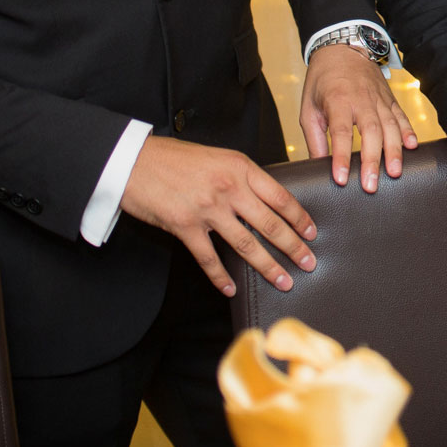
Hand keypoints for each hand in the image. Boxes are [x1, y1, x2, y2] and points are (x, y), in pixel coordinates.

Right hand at [119, 136, 315, 296]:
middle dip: (293, 247)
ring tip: (283, 281)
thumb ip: (242, 177)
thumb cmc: (176, 158)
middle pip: (270, 224)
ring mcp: (207, 209)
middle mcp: (229, 188)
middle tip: (309, 263)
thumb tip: (265, 199)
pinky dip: (221, 276)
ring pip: (246, 244)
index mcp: (240, 168)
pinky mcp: (185, 226)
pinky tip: (231, 288)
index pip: (280, 197)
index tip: (312, 233)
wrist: (135, 161)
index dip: (299, 218)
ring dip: (267, 266)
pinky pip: (208, 258)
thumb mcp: (218, 158)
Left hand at [302, 44, 417, 191]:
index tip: (341, 179)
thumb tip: (318, 166)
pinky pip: (401, 116)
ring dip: (394, 151)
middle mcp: (361, 99)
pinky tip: (412, 147)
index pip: (342, 133)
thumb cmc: (322, 80)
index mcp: (338, 100)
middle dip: (372, 160)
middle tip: (371, 185)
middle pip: (371, 132)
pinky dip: (408, 131)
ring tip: (395, 172)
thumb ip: (315, 139)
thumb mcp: (309, 108)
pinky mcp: (390, 99)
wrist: (342, 48)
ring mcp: (379, 99)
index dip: (342, 157)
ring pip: (390, 126)